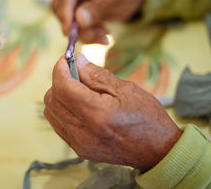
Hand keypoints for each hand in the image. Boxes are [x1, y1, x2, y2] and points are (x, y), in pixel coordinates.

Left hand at [44, 54, 181, 171]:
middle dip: (59, 81)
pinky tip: (80, 105)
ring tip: (80, 89)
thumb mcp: (126, 89)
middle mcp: (83, 132)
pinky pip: (59, 125)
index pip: (62, 87)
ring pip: (52, 113)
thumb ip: (96, 74)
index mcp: (96, 114)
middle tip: (76, 72)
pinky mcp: (80, 150)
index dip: (60, 69)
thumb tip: (77, 62)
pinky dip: (64, 111)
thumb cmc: (147, 118)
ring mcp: (80, 144)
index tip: (66, 59)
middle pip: (52, 99)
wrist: (159, 150)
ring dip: (60, 96)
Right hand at [51, 0, 143, 43]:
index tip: (69, 31)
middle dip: (75, 25)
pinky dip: (87, 33)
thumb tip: (79, 20)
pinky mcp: (77, 8)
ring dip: (83, 32)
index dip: (65, 12)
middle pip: (61, 6)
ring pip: (67, 18)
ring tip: (103, 34)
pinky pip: (75, 24)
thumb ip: (98, 8)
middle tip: (96, 34)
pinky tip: (102, 34)